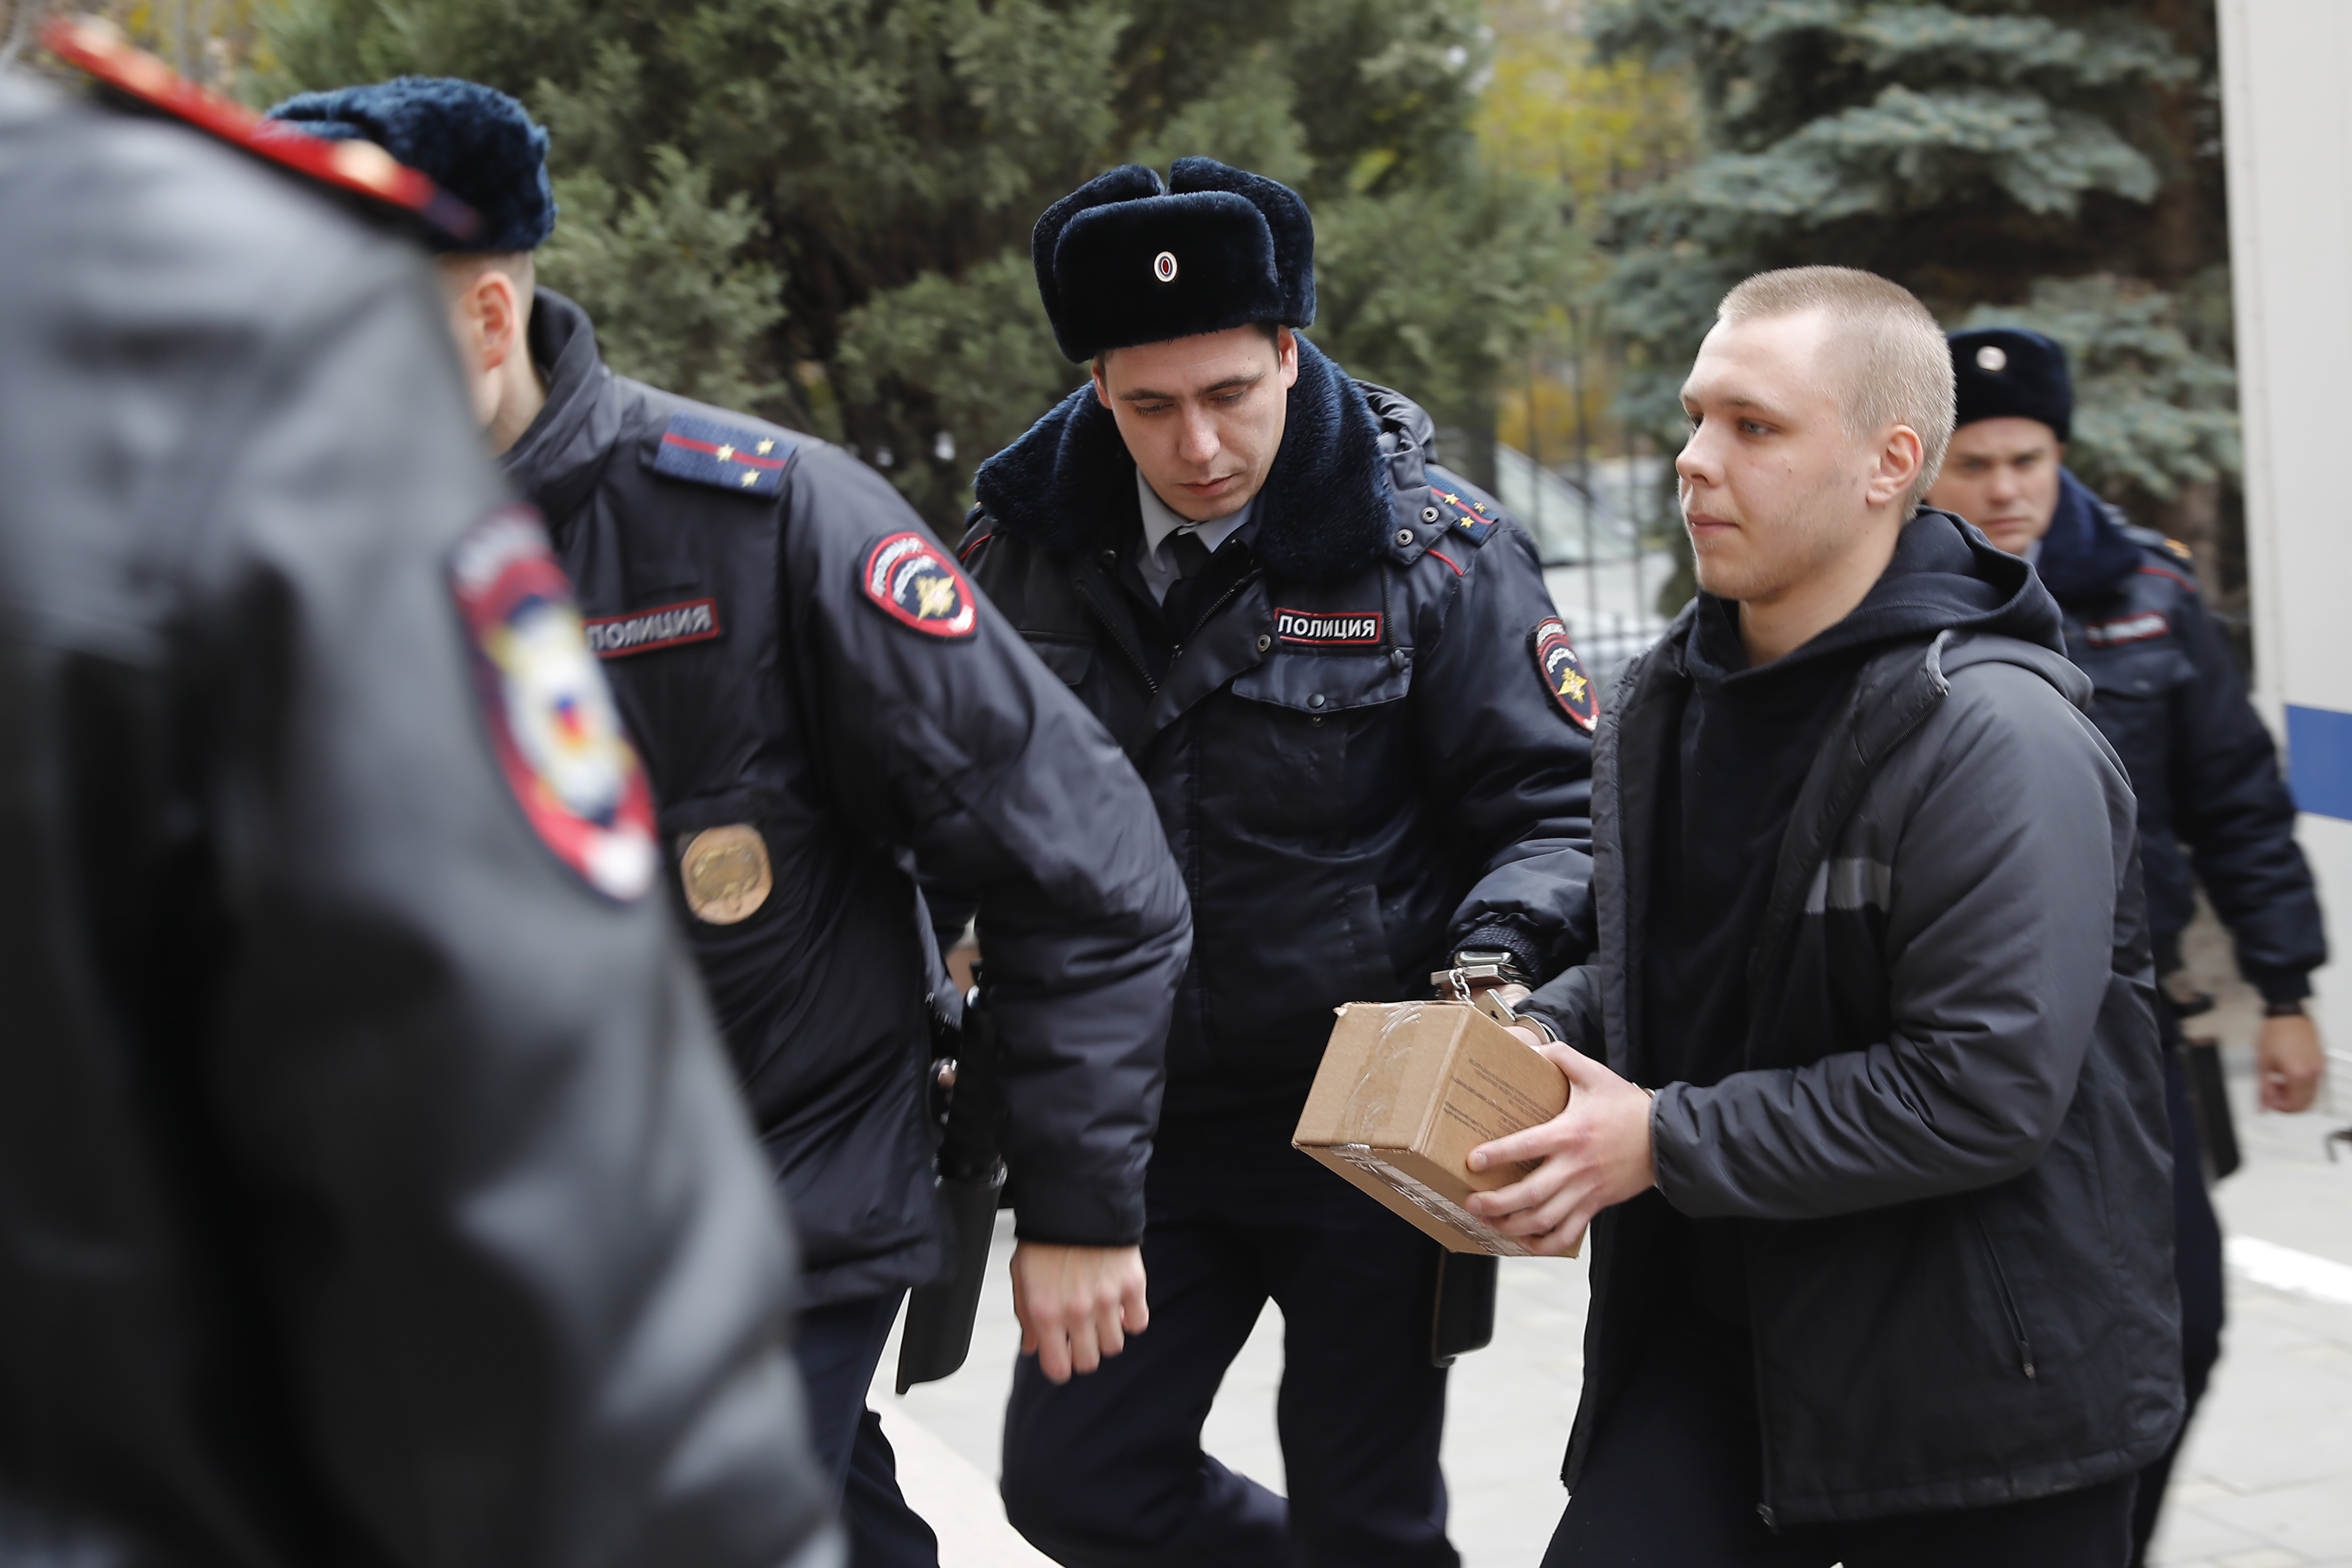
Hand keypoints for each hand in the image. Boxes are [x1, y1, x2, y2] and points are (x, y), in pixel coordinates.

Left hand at [1009, 1242, 1147, 1383]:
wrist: (1075, 1200)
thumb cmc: (1046, 1237)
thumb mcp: (1022, 1276)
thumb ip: (1026, 1317)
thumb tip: (1032, 1347)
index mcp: (1045, 1312)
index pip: (1057, 1368)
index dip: (1060, 1367)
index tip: (1062, 1357)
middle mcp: (1076, 1311)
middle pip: (1089, 1361)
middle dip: (1084, 1353)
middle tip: (1081, 1336)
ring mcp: (1107, 1300)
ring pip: (1114, 1346)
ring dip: (1106, 1335)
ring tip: (1100, 1316)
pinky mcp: (1132, 1285)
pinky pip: (1138, 1322)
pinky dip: (1130, 1319)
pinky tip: (1119, 1305)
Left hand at [1464, 1042, 1655, 1256]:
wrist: (1664, 1138)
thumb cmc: (1626, 1106)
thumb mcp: (1594, 1074)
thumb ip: (1562, 1057)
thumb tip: (1530, 1048)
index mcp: (1571, 1133)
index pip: (1527, 1146)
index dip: (1497, 1155)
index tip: (1473, 1161)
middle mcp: (1576, 1166)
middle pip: (1531, 1194)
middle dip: (1497, 1203)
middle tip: (1471, 1202)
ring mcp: (1586, 1191)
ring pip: (1545, 1219)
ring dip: (1513, 1226)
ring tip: (1488, 1223)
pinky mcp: (1596, 1206)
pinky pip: (1569, 1234)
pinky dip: (1544, 1244)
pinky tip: (1524, 1241)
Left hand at [2257, 1012, 2326, 1112]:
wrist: (2287, 1014)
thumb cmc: (2274, 1033)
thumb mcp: (2263, 1064)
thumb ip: (2263, 1088)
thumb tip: (2263, 1106)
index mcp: (2299, 1074)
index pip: (2295, 1105)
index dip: (2280, 1108)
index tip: (2269, 1101)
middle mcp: (2313, 1072)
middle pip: (2305, 1103)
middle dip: (2287, 1103)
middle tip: (2272, 1093)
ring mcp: (2319, 1067)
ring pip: (2311, 1094)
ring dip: (2294, 1094)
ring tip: (2277, 1082)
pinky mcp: (2321, 1061)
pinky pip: (2314, 1082)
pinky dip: (2301, 1085)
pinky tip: (2286, 1075)